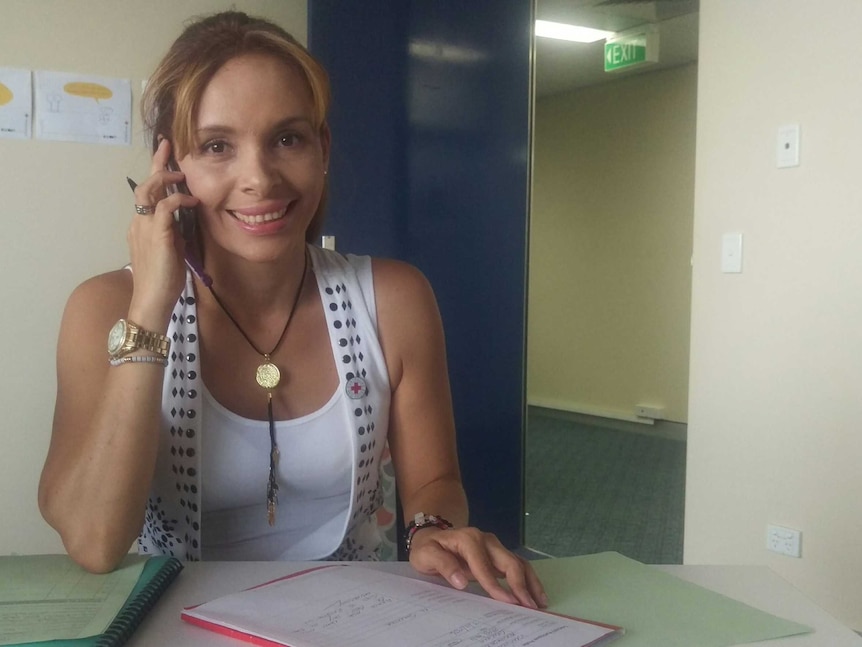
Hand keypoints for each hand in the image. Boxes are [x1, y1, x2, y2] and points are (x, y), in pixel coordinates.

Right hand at [128, 139, 199, 326]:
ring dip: (165, 178)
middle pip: (145, 185)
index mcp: (141, 226)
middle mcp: (139, 222)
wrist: (152, 301)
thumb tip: (184, 221)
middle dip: (157, 163)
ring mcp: (144, 228)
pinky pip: (164, 209)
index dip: (155, 172)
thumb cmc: (163, 281)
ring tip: (182, 173)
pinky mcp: (156, 236)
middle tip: (169, 146)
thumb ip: (173, 233)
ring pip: (149, 191)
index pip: (147, 193)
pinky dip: (177, 200)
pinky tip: (192, 200)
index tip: (166, 154)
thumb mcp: (171, 250)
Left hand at [408, 526, 547, 607]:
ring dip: (530, 581)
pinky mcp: (498, 554)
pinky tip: (535, 593)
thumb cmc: (429, 548)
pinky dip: (528, 578)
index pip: (484, 565)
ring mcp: (494, 546)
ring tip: (539, 601)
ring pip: (518, 562)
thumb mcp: (426, 555)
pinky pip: (518, 564)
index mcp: (469, 539)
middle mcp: (486, 540)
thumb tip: (461, 582)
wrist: (432, 536)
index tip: (507, 603)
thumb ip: (443, 565)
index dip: (495, 585)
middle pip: (508, 561)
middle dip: (520, 584)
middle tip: (529, 606)